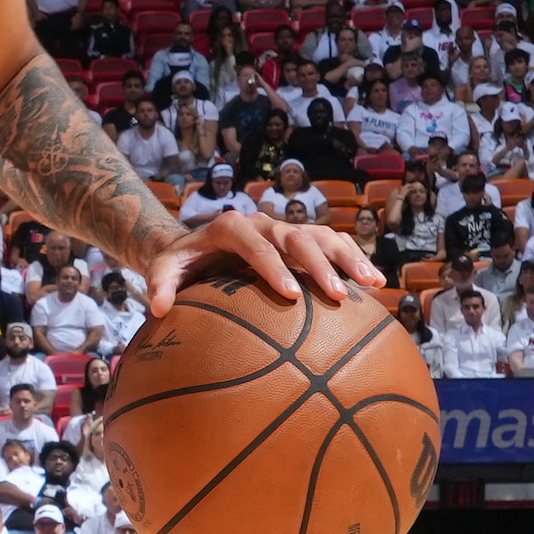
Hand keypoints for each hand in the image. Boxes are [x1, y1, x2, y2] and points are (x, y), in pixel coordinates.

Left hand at [144, 204, 383, 316]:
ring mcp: (284, 230)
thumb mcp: (161, 271)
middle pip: (296, 238)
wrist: (195, 247)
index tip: (291, 295)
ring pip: (322, 236)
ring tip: (370, 283)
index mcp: (231, 227)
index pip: (255, 245)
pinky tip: (374, 283)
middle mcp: (263, 223)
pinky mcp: (299, 240)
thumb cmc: (179, 264)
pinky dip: (354, 257)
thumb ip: (159, 286)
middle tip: (336, 295)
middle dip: (319, 265)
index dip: (274, 267)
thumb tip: (159, 309)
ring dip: (347, 258)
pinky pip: (332, 243)